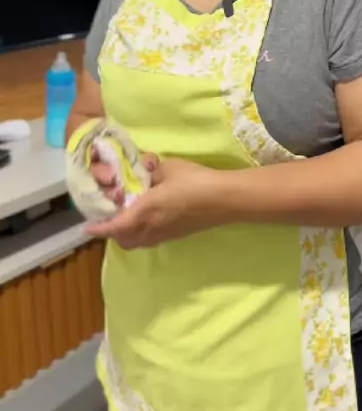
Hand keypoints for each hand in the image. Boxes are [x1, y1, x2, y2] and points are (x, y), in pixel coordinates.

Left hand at [86, 156, 227, 248]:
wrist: (224, 200)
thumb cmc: (196, 181)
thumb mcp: (169, 167)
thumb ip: (152, 169)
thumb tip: (144, 170)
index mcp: (146, 210)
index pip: (116, 225)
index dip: (100, 228)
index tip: (87, 227)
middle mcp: (151, 227)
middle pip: (123, 239)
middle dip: (112, 232)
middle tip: (108, 217)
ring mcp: (165, 235)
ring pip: (136, 242)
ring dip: (126, 235)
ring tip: (125, 219)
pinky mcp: (176, 236)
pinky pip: (149, 240)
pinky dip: (140, 234)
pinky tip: (147, 218)